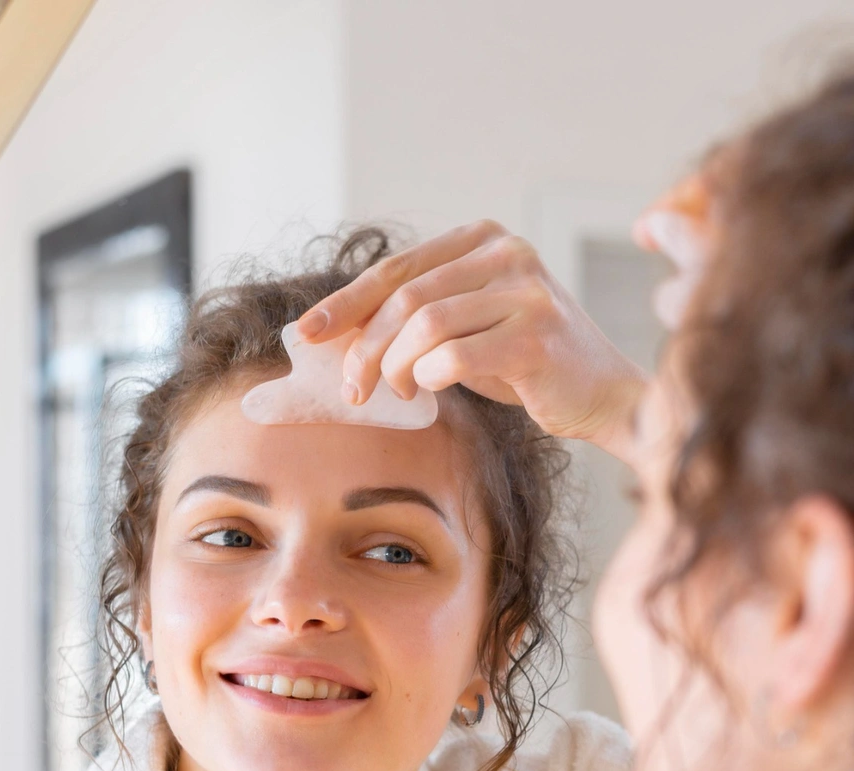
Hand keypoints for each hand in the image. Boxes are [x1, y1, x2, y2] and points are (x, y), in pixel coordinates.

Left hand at [297, 221, 646, 458]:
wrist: (600, 394)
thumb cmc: (522, 363)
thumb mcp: (464, 325)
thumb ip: (415, 315)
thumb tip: (336, 330)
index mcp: (483, 240)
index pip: (396, 269)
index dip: (345, 303)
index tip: (306, 334)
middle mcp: (507, 253)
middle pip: (405, 298)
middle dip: (365, 348)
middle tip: (352, 389)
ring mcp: (526, 291)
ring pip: (425, 325)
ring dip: (395, 368)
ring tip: (396, 392)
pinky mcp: (536, 335)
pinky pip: (456, 357)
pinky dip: (431, 378)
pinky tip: (431, 390)